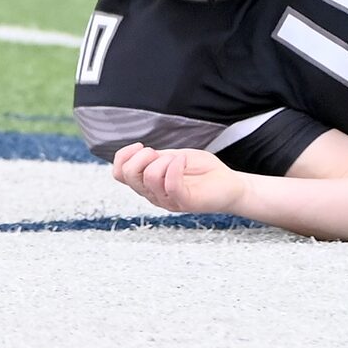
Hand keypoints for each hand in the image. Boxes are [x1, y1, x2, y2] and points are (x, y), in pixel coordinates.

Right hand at [112, 143, 245, 216]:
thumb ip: (155, 158)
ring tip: (177, 159)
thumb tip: (136, 153)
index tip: (140, 145)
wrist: (228, 184)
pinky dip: (175, 167)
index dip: (123, 156)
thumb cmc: (201, 170)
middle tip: (158, 153)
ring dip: (162, 160)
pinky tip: (183, 161)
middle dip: (140, 156)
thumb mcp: (173, 157)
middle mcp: (153, 194)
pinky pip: (170, 185)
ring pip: (148, 178)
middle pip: (128, 175)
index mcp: (148, 183)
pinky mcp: (185, 202)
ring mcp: (168, 200)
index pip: (119, 174)